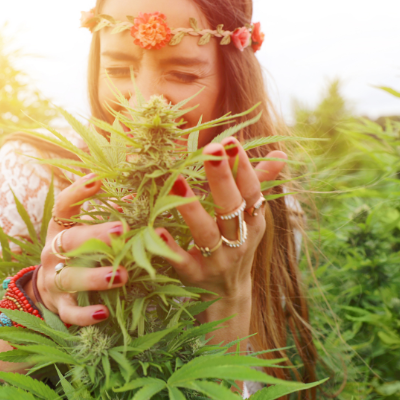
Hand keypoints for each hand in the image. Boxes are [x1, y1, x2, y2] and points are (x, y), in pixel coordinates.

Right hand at [35, 173, 128, 325]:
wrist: (47, 292)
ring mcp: (53, 281)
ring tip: (121, 276)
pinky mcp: (59, 307)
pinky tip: (104, 313)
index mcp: (60, 230)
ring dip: (94, 277)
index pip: (63, 207)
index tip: (97, 179)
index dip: (78, 192)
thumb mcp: (85, 234)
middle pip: (70, 241)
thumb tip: (137, 196)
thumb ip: (108, 216)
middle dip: (96, 235)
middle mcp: (53, 253)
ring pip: (69, 278)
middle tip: (122, 229)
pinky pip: (69, 313)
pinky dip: (85, 315)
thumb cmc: (76, 255)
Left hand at [155, 136, 286, 300]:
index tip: (230, 142)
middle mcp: (239, 240)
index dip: (242, 166)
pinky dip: (171, 248)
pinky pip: (183, 262)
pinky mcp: (195, 277)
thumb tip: (281, 153)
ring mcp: (217, 260)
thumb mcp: (251, 218)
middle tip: (211, 150)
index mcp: (253, 221)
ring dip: (192, 208)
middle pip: (231, 207)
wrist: (226, 297)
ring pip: (206, 233)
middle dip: (222, 178)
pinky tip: (157, 229)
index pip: (251, 190)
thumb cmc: (236, 245)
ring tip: (176, 182)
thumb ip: (260, 183)